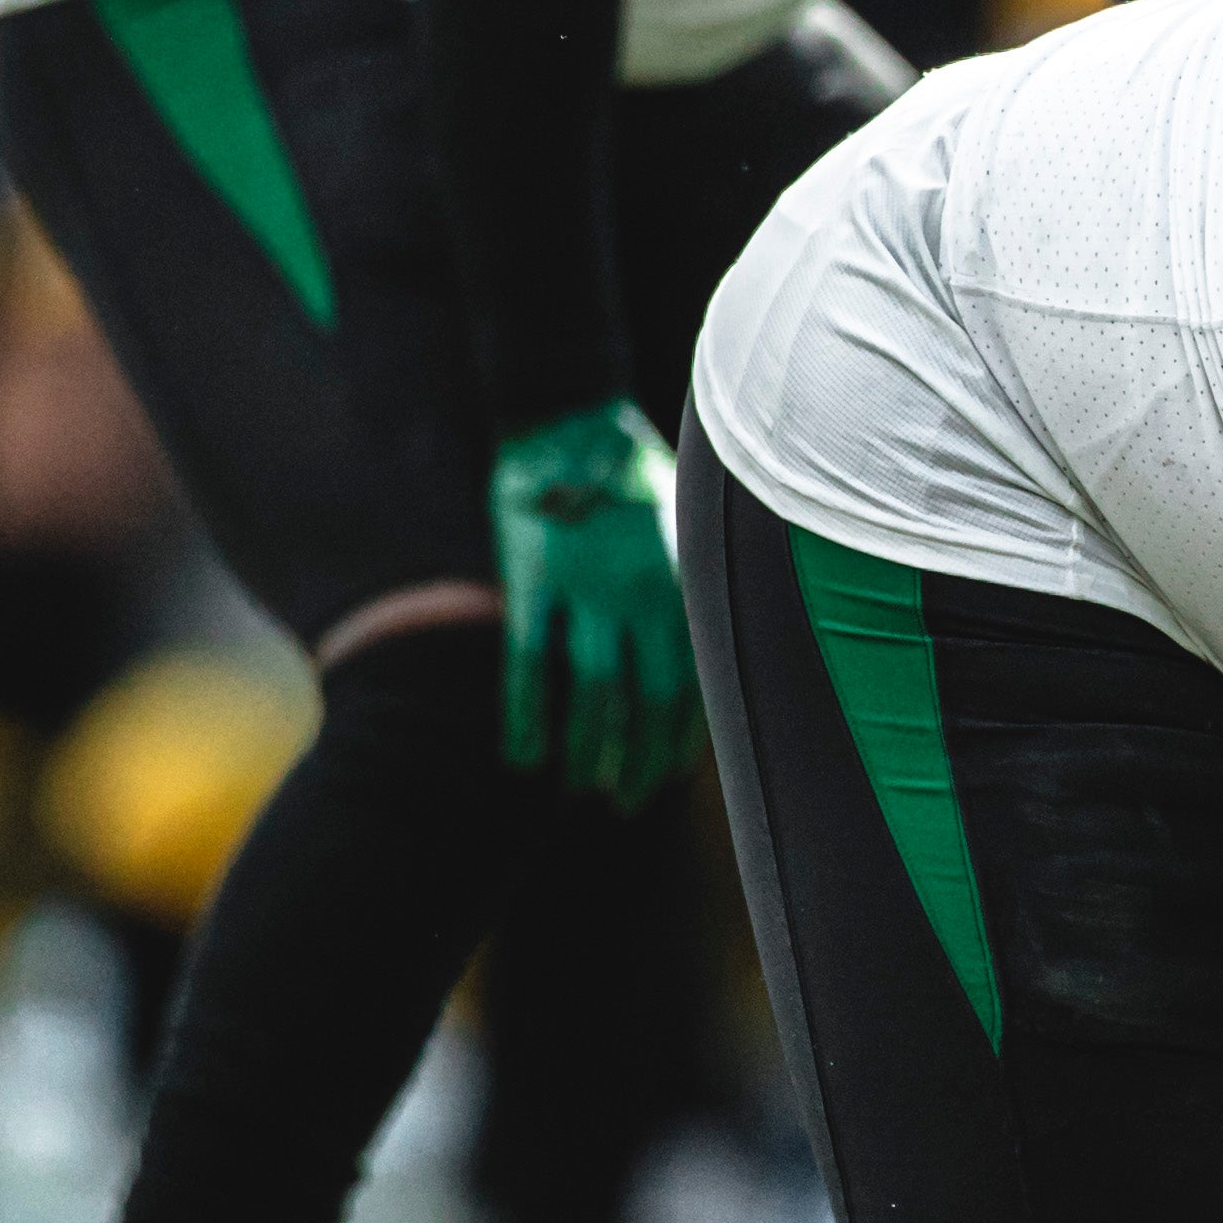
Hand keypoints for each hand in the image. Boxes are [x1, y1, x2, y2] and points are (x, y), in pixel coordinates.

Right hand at [488, 399, 695, 805]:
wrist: (571, 420)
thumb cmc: (634, 480)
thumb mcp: (685, 534)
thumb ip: (688, 596)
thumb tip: (699, 664)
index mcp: (687, 588)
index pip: (691, 689)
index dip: (676, 744)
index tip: (664, 780)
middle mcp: (644, 595)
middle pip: (644, 703)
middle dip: (634, 762)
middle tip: (621, 803)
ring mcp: (587, 589)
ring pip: (589, 694)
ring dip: (584, 751)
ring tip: (576, 789)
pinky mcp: (533, 580)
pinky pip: (528, 665)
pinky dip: (525, 716)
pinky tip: (523, 755)